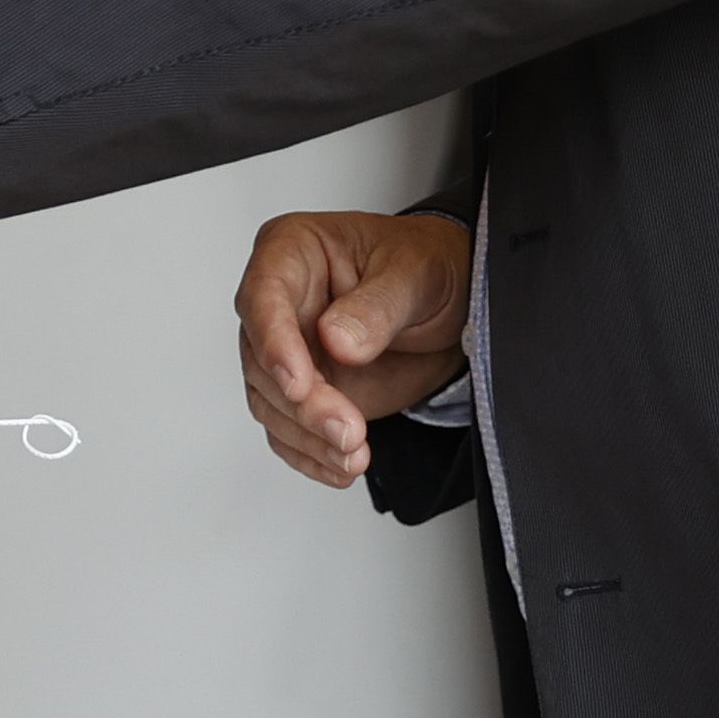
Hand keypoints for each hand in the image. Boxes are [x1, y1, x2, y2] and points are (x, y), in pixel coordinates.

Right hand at [235, 209, 475, 489]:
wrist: (456, 306)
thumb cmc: (429, 265)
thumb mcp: (416, 273)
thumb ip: (378, 306)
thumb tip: (337, 340)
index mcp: (292, 252)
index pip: (262, 296)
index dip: (274, 343)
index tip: (298, 383)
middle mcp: (280, 303)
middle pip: (263, 360)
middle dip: (302, 405)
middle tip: (347, 430)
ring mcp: (289, 350)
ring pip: (272, 402)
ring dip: (309, 436)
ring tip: (354, 453)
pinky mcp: (303, 392)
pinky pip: (289, 430)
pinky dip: (312, 454)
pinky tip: (341, 465)